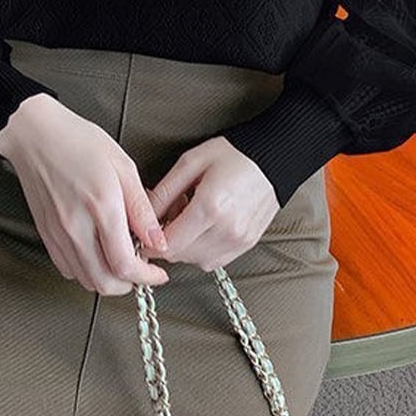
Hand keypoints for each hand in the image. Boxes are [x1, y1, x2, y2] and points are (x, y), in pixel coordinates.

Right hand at [0, 93, 169, 294]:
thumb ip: (141, 209)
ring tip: (121, 259)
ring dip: (108, 279)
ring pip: (85, 280)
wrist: (36, 135)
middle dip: (129, 285)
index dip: (146, 277)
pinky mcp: (46, 235)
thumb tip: (157, 241)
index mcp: (101, 206)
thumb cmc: (79, 142)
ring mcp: (57, 233)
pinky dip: (87, 271)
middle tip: (142, 271)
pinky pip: (68, 268)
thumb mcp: (123, 166)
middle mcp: (75, 226)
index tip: (157, 273)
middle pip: (103, 283)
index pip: (124, 264)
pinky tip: (98, 253)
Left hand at [142, 136, 278, 270]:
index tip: (144, 231)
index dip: (149, 241)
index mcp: (211, 206)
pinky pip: (214, 261)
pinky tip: (205, 226)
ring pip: (195, 262)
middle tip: (170, 215)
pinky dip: (202, 249)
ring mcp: (240, 240)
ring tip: (190, 218)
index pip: (168, 244)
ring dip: (185, 247)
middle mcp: (227, 229)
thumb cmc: (235, 154)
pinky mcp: (247, 245)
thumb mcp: (190, 163)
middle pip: (180, 256)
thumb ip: (163, 193)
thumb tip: (141, 217)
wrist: (274, 157)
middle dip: (166, 241)